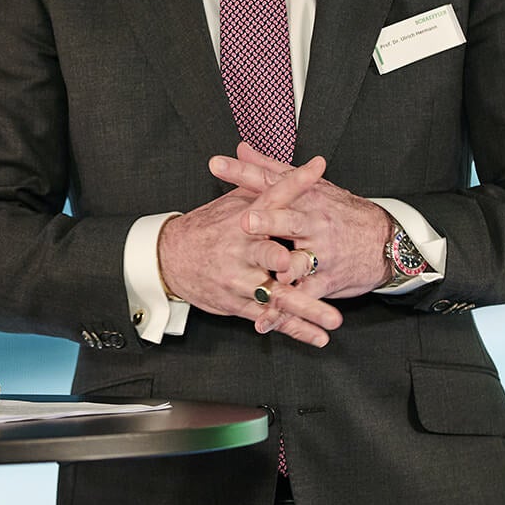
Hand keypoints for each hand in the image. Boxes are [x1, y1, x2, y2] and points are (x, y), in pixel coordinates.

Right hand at [155, 153, 344, 346]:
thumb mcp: (233, 203)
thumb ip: (263, 187)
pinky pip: (271, 317)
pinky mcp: (239, 303)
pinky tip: (318, 337)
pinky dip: (296, 329)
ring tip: (333, 319)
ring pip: (277, 294)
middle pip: (267, 254)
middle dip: (284, 260)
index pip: (272, 196)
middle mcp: (242, 250)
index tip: (316, 169)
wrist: (170, 258)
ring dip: (307, 308)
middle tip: (303, 264)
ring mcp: (240, 280)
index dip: (295, 182)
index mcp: (244, 219)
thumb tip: (299, 168)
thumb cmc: (208, 228)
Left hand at [210, 144, 394, 304]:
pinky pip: (303, 297)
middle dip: (268, 221)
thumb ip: (270, 169)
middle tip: (246, 221)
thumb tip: (241, 148)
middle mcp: (313, 223)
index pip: (271, 181)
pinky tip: (264, 321)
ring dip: (284, 269)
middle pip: (288, 219)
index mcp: (305, 197)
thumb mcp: (310, 185)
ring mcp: (321, 253)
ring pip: (299, 261)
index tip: (217, 165)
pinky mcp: (326, 280)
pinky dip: (282, 312)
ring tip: (270, 276)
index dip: (244, 172)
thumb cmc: (339, 212)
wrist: (384, 240)